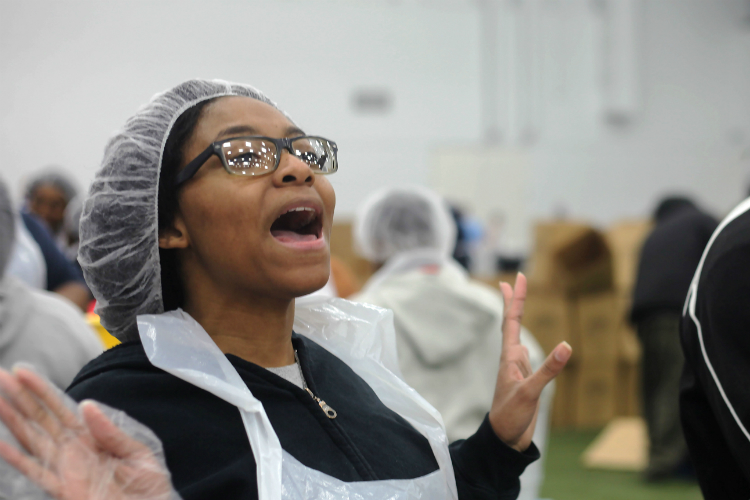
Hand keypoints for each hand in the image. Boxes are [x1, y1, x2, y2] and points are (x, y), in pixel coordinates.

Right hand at [0, 366, 176, 499]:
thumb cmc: (148, 488)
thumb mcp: (139, 455)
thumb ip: (113, 433)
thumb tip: (87, 405)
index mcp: (92, 436)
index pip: (62, 408)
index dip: (42, 390)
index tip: (22, 371)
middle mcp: (73, 450)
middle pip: (40, 419)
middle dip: (20, 398)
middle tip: (1, 376)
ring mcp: (65, 470)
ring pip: (31, 440)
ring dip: (12, 421)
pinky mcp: (62, 490)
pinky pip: (36, 473)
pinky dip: (16, 459)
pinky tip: (0, 445)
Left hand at [488, 273, 571, 451]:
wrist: (504, 439)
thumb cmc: (510, 415)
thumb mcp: (531, 392)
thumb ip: (549, 370)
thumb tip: (567, 346)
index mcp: (509, 357)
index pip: (511, 321)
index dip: (515, 299)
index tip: (515, 278)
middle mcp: (512, 359)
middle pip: (512, 323)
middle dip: (515, 301)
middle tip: (515, 279)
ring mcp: (518, 369)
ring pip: (518, 336)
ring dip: (518, 317)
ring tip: (516, 300)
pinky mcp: (526, 381)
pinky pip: (529, 355)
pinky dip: (529, 342)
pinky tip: (524, 344)